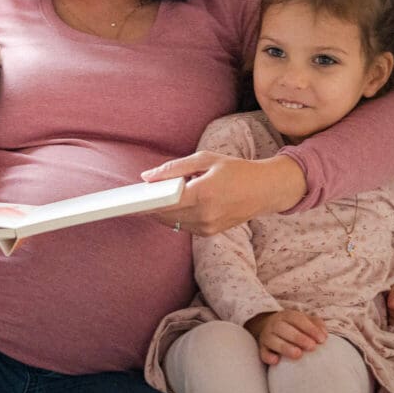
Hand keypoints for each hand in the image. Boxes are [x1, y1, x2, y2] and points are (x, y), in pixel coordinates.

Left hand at [142, 152, 305, 235]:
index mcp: (204, 193)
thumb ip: (174, 168)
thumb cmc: (236, 170)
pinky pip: (182, 226)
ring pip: (172, 222)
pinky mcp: (209, 233)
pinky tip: (169, 205)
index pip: (166, 202)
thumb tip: (147, 176)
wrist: (265, 190)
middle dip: (149, 206)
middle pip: (165, 214)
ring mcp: (208, 227)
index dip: (145, 202)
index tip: (128, 200)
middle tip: (133, 198)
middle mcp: (206, 214)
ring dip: (160, 212)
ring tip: (150, 199)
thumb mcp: (205, 159)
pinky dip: (174, 216)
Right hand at [245, 309, 327, 364]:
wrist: (273, 328)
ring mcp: (267, 336)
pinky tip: (276, 361)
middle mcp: (274, 324)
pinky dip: (268, 356)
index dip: (309, 328)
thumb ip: (317, 325)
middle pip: (282, 327)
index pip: (296, 318)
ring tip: (298, 354)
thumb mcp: (306, 321)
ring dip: (284, 347)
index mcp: (286, 315)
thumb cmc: (296, 327)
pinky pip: (262, 352)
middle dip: (297, 337)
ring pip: (271, 340)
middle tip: (312, 347)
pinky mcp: (262, 348)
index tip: (322, 340)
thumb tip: (323, 335)